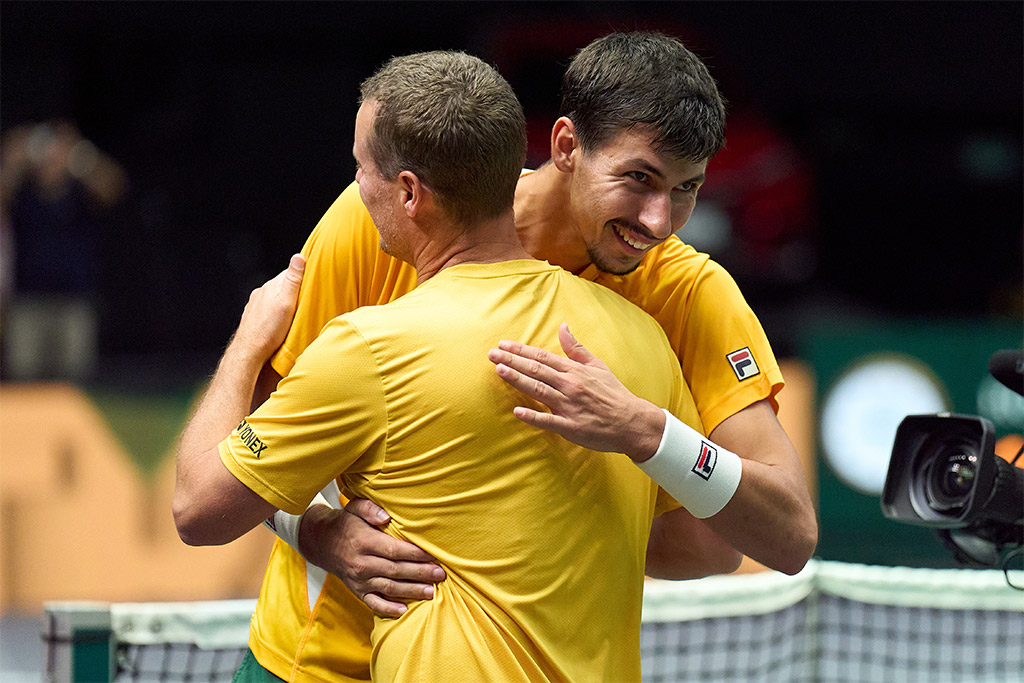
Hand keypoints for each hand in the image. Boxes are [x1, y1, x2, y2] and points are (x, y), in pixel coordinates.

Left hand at [232, 254, 304, 362]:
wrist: (249, 352)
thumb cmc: (269, 331)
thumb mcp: (287, 303)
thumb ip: (293, 280)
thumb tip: (298, 257)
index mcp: (271, 286)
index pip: (290, 273)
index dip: (303, 276)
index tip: (313, 282)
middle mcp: (261, 292)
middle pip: (282, 285)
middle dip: (294, 290)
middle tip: (307, 300)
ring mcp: (256, 304)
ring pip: (275, 297)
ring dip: (284, 302)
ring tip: (295, 313)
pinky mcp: (253, 315)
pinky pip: (268, 308)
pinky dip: (276, 311)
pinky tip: (280, 322)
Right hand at [299, 498, 445, 617]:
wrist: (322, 543)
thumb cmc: (346, 523)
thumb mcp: (355, 508)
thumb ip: (370, 509)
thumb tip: (386, 516)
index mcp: (364, 542)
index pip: (394, 550)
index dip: (415, 554)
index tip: (433, 555)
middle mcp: (362, 563)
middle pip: (396, 570)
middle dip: (420, 573)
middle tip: (440, 574)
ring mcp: (359, 580)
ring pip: (389, 588)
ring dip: (411, 591)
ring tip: (431, 592)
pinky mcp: (357, 591)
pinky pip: (373, 603)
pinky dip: (388, 609)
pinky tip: (404, 610)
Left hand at [487, 323, 664, 460]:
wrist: (632, 422)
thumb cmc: (613, 393)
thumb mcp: (597, 365)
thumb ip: (576, 348)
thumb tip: (563, 326)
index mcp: (574, 371)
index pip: (542, 357)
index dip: (521, 350)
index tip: (503, 344)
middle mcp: (570, 385)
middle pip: (536, 370)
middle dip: (512, 361)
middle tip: (491, 354)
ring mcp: (570, 406)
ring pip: (539, 390)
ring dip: (518, 380)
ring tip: (499, 370)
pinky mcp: (572, 427)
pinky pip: (549, 421)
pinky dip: (533, 416)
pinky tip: (517, 412)